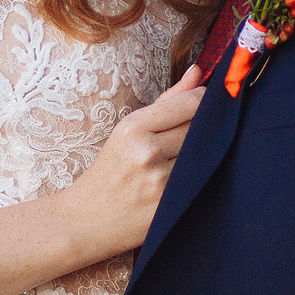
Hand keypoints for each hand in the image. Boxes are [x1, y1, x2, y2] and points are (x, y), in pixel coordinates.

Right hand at [61, 62, 204, 261]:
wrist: (82, 221)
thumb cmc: (108, 172)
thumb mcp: (128, 132)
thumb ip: (167, 102)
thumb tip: (198, 73)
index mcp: (133, 128)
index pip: (190, 103)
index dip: (207, 102)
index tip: (212, 104)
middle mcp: (147, 153)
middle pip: (201, 129)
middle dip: (208, 129)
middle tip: (206, 133)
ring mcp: (159, 182)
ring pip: (205, 156)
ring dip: (207, 155)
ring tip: (192, 158)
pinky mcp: (168, 208)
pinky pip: (201, 183)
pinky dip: (202, 178)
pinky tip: (191, 180)